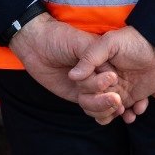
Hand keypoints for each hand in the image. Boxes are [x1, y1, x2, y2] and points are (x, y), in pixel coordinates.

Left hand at [10, 15, 125, 122]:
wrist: (37, 45)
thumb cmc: (60, 38)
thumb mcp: (79, 42)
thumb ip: (93, 57)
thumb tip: (107, 74)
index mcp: (103, 58)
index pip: (113, 73)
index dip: (117, 81)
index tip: (116, 84)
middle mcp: (98, 72)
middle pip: (111, 89)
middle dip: (114, 97)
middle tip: (115, 99)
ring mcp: (88, 84)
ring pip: (102, 101)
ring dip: (106, 107)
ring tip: (107, 109)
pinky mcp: (78, 94)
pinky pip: (90, 106)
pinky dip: (98, 113)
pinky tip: (103, 117)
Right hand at [69, 26, 154, 123]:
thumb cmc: (135, 41)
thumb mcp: (110, 43)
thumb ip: (90, 57)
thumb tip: (72, 76)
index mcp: (96, 69)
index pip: (85, 89)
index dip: (93, 93)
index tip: (111, 84)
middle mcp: (105, 81)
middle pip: (95, 103)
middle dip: (105, 107)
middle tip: (119, 101)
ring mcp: (120, 89)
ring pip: (110, 110)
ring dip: (117, 113)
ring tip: (128, 109)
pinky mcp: (135, 96)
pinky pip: (128, 112)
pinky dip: (133, 113)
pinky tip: (139, 106)